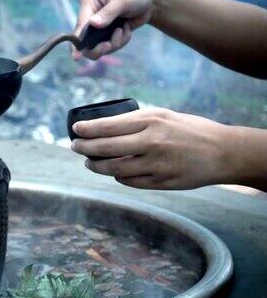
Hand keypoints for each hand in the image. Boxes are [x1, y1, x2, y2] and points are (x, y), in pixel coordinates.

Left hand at [70, 108, 232, 189]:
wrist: (222, 152)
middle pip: (106, 148)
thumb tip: (104, 127)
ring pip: (114, 169)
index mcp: (151, 121)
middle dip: (85, 148)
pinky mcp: (161, 182)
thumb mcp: (163, 115)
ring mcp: (156, 165)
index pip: (109, 126)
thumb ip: (136, 121)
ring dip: (96, 166)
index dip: (88, 129)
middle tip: (75, 147)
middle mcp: (152, 142)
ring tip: (89, 162)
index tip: (76, 130)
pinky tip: (113, 173)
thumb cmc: (189, 129)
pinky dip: (117, 177)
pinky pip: (130, 182)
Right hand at [73, 0, 157, 60]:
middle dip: (99, 47)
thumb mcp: (122, 0)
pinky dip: (121, 41)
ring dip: (115, 42)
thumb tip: (93, 24)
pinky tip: (127, 29)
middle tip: (109, 46)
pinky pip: (111, 46)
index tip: (76, 57)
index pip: (80, 25)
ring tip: (125, 29)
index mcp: (88, 3)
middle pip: (86, 41)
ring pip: (100, 46)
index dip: (78, 41)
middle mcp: (90, 16)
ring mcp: (98, 27)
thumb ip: (108, 13)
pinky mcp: (107, 34)